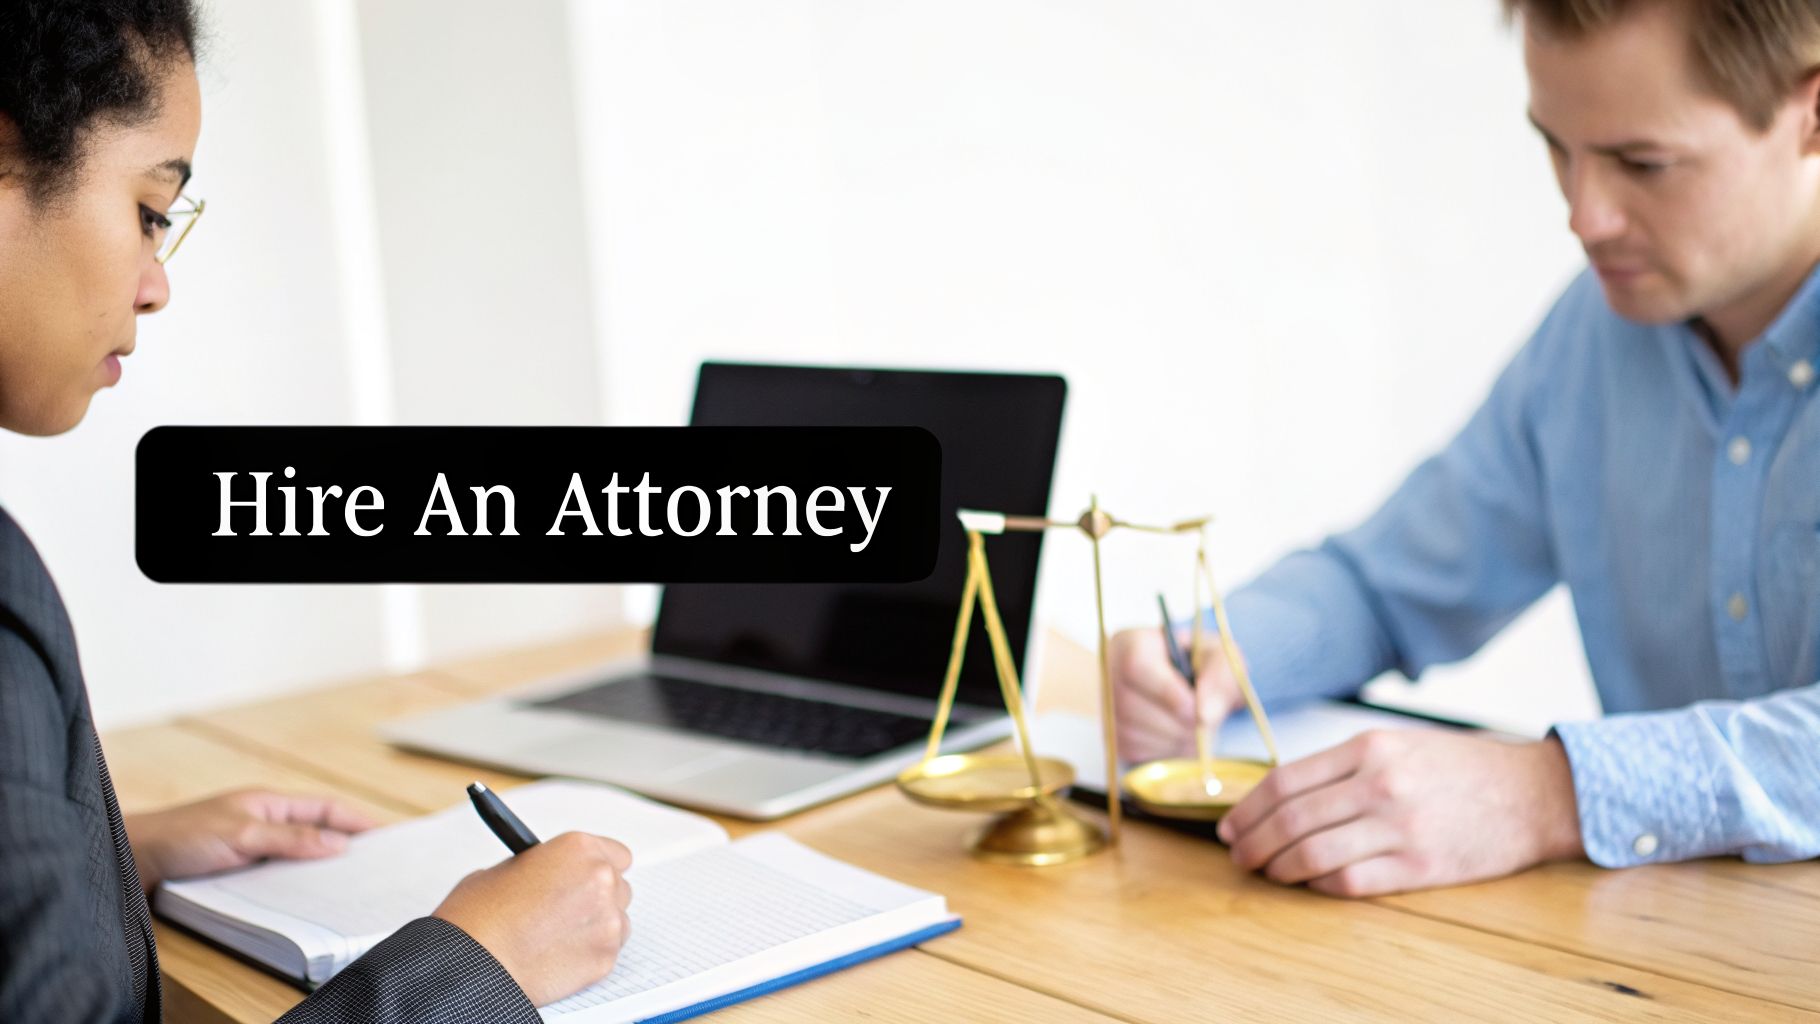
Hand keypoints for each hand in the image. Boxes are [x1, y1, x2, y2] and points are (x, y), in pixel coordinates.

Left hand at [125, 789, 379, 890]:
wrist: (133, 859)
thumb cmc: (181, 837)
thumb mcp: (242, 834)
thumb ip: (290, 838)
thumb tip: (337, 843)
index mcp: (269, 802)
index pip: (325, 807)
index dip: (357, 819)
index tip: (387, 834)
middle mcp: (263, 820)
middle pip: (316, 828)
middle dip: (347, 841)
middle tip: (376, 862)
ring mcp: (250, 843)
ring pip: (298, 851)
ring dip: (321, 863)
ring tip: (348, 883)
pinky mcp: (237, 866)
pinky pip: (278, 870)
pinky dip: (297, 879)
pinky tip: (305, 896)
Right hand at [433, 831, 633, 1006]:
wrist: (472, 964)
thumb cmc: (479, 917)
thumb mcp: (506, 868)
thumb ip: (545, 867)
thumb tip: (555, 876)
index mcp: (578, 849)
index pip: (616, 855)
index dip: (599, 867)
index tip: (588, 878)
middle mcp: (600, 879)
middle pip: (618, 887)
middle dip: (596, 898)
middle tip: (568, 911)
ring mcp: (608, 920)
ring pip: (616, 920)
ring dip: (595, 926)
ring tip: (557, 936)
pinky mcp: (605, 957)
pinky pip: (608, 951)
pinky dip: (589, 953)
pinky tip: (558, 955)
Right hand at [1109, 625, 1242, 763]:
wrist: (1196, 687)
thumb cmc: (1206, 666)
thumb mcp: (1221, 659)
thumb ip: (1220, 679)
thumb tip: (1206, 714)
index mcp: (1132, 643)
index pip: (1135, 666)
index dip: (1167, 693)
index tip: (1197, 710)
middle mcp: (1110, 672)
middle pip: (1130, 705)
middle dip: (1176, 724)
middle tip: (1207, 727)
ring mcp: (1107, 706)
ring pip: (1132, 732)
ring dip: (1173, 741)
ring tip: (1198, 732)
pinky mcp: (1113, 736)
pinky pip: (1133, 751)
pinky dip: (1163, 752)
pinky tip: (1181, 739)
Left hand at [1217, 730, 1583, 896]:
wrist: (1534, 794)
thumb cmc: (1459, 769)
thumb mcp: (1397, 745)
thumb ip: (1342, 766)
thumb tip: (1281, 795)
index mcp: (1369, 749)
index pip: (1285, 781)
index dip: (1248, 807)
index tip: (1230, 824)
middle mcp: (1380, 785)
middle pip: (1290, 820)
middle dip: (1253, 842)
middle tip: (1238, 856)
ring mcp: (1400, 828)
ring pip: (1312, 855)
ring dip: (1278, 869)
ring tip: (1267, 873)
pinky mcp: (1420, 867)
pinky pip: (1350, 882)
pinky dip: (1318, 886)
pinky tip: (1309, 884)